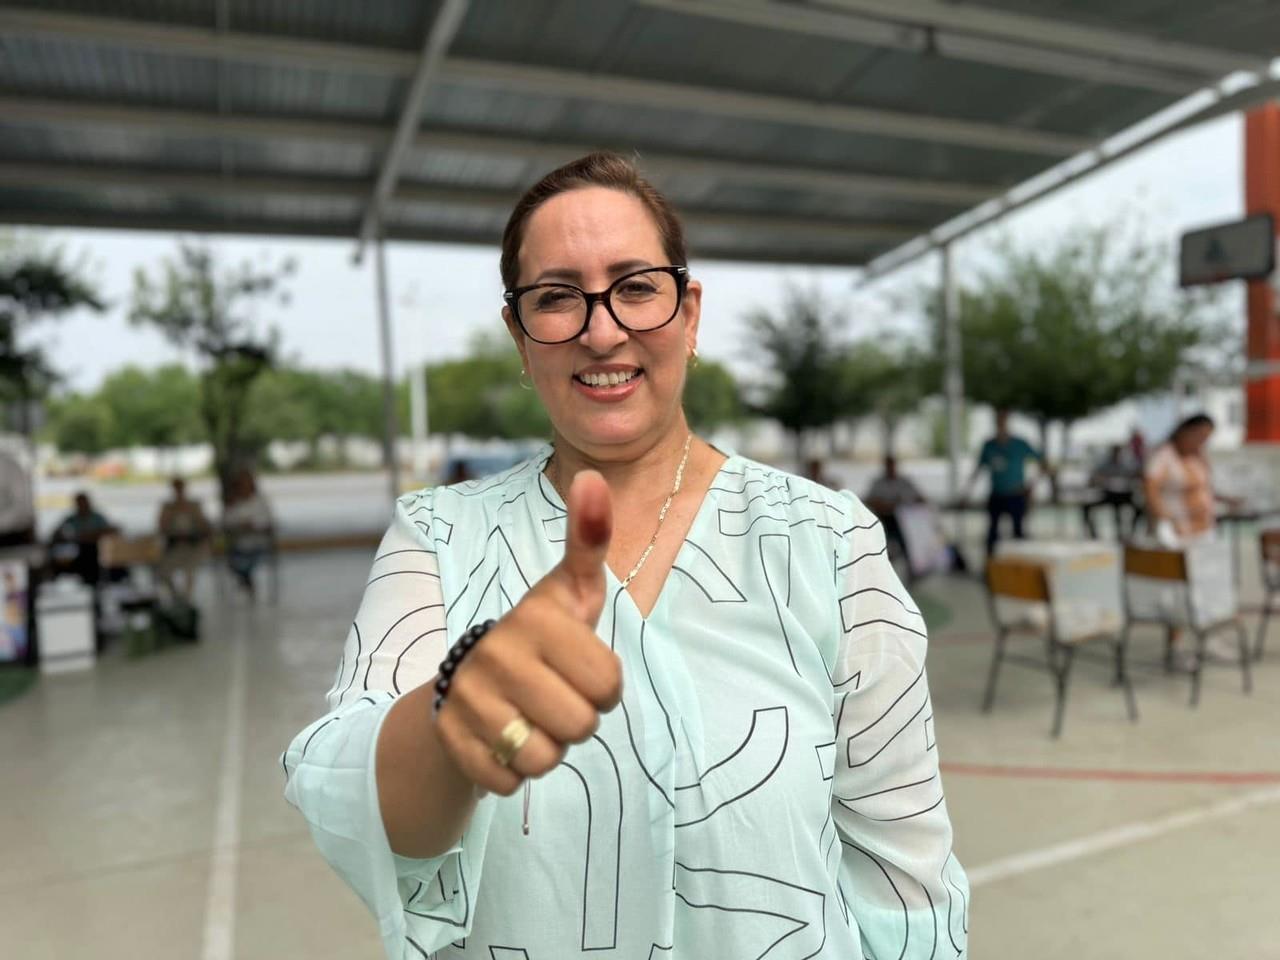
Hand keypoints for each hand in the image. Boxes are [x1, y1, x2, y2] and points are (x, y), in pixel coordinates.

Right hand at [432, 470, 622, 794]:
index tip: (579, 669)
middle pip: (581, 727)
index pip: (609, 686)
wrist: (462, 687)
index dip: (604, 688)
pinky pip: (509, 783)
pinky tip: (502, 741)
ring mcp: (467, 700)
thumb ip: (587, 540)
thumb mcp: (567, 592)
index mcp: (533, 619)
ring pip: (546, 760)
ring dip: (547, 749)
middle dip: (578, 721)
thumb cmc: (536, 638)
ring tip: (530, 718)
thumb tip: (596, 476)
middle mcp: (494, 654)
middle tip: (554, 698)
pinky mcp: (449, 743)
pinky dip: (513, 773)